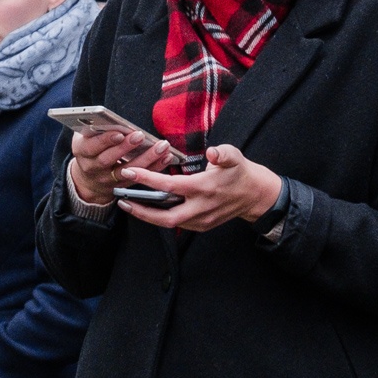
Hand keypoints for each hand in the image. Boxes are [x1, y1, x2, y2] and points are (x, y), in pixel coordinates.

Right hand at [68, 128, 175, 206]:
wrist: (88, 179)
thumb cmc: (90, 148)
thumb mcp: (86, 137)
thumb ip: (95, 129)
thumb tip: (109, 118)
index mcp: (82, 152)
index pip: (91, 147)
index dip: (105, 140)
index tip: (119, 133)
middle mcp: (92, 168)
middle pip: (108, 159)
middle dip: (126, 148)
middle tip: (140, 136)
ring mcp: (107, 180)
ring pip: (127, 171)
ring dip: (146, 158)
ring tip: (162, 146)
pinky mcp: (122, 187)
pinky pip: (139, 178)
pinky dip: (154, 167)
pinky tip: (166, 157)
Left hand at [115, 145, 281, 233]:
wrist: (255, 195)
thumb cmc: (240, 172)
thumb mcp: (234, 156)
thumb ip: (222, 153)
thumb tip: (212, 152)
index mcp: (204, 188)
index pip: (170, 186)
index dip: (147, 180)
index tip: (130, 173)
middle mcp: (201, 208)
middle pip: (165, 218)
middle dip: (141, 211)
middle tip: (122, 201)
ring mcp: (202, 220)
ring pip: (169, 223)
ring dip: (149, 216)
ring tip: (131, 204)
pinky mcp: (202, 225)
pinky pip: (178, 224)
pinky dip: (162, 217)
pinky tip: (151, 208)